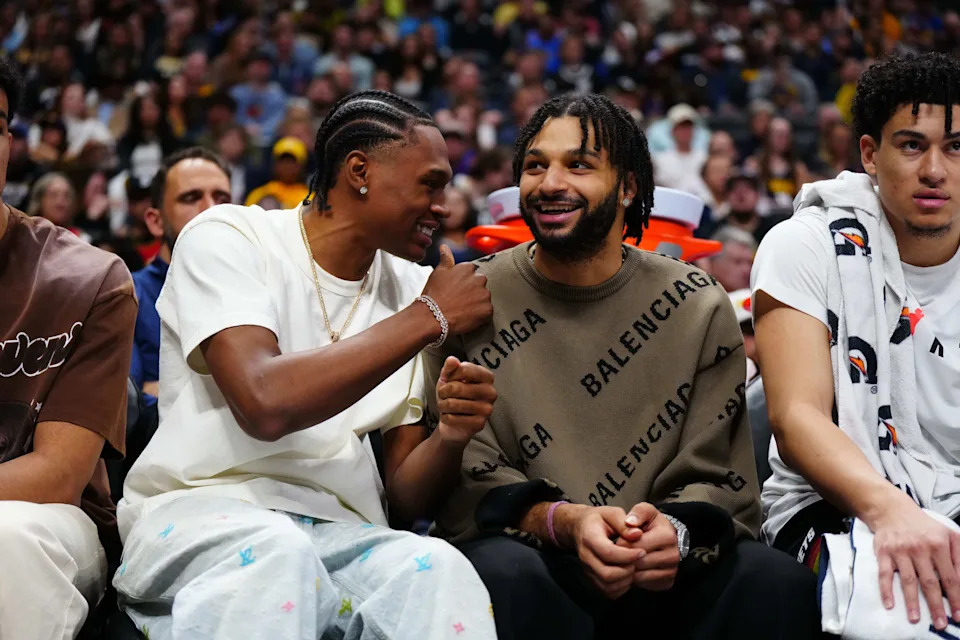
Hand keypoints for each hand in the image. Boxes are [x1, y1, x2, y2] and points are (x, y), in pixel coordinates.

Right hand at [421, 245, 491, 335]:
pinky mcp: (487, 310)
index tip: (457, 290)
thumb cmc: (433, 295)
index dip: (464, 283)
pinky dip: (480, 315)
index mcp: (468, 268)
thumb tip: (444, 247)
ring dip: (477, 303)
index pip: (472, 272)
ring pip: (484, 298)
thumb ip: (446, 259)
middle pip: (480, 284)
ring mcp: (484, 294)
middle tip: (460, 301)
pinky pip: (487, 312)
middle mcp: (479, 279)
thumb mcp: (437, 273)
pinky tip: (468, 317)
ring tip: (463, 310)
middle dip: (473, 291)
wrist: (432, 316)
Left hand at [435, 356, 495, 445]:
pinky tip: (449, 417)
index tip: (449, 380)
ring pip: (453, 404)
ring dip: (442, 405)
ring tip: (444, 406)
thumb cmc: (453, 395)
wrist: (454, 421)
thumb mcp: (449, 378)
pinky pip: (453, 418)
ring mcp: (487, 409)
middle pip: (457, 387)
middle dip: (442, 392)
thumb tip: (452, 360)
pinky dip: (445, 418)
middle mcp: (491, 392)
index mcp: (487, 376)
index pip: (464, 369)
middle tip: (442, 395)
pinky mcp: (480, 424)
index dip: (450, 375)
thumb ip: (450, 367)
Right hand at [572, 506, 645, 599]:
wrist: (580, 528)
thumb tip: (638, 534)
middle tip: (638, 561)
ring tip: (633, 567)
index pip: (608, 553)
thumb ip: (624, 524)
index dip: (628, 555)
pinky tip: (627, 575)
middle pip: (607, 574)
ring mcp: (587, 570)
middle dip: (628, 570)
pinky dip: (621, 588)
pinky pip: (608, 592)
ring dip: (625, 580)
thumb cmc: (598, 519)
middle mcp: (586, 557)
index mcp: (589, 537)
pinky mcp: (592, 579)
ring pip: (608, 586)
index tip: (642, 552)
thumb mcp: (611, 513)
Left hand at [616, 503, 679, 591]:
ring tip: (624, 560)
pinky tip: (633, 569)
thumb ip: (637, 512)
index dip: (622, 544)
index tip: (617, 541)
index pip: (636, 545)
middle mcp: (673, 555)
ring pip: (640, 576)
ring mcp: (672, 571)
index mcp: (668, 536)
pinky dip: (636, 579)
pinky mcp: (667, 582)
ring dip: (628, 570)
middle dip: (624, 558)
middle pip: (638, 562)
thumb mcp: (646, 511)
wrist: (665, 539)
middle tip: (618, 553)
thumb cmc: (652, 524)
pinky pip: (645, 585)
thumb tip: (629, 522)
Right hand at [869, 494, 959, 630]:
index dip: (955, 598)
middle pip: (930, 582)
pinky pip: (885, 574)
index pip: (950, 577)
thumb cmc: (923, 527)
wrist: (893, 511)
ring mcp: (900, 551)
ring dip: (912, 602)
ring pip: (908, 581)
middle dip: (936, 605)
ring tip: (915, 619)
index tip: (958, 615)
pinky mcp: (883, 553)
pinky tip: (889, 604)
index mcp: (939, 544)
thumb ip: (959, 557)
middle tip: (940, 623)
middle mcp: (919, 548)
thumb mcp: (949, 535)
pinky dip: (886, 590)